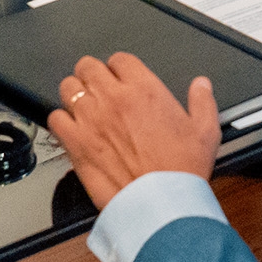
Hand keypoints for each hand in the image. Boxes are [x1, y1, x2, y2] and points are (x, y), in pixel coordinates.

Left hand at [46, 53, 220, 207]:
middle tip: (97, 88)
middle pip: (88, 67)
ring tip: (82, 105)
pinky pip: (55, 118)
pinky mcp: (76, 142)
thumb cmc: (181, 170)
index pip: (120, 59)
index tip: (121, 78)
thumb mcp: (205, 130)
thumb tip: (201, 86)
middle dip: (92, 74)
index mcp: (144, 89)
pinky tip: (71, 129)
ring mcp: (91, 119)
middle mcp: (114, 98)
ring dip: (74, 94)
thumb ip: (203, 101)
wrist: (162, 202)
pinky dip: (61, 121)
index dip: (119, 68)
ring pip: (68, 87)